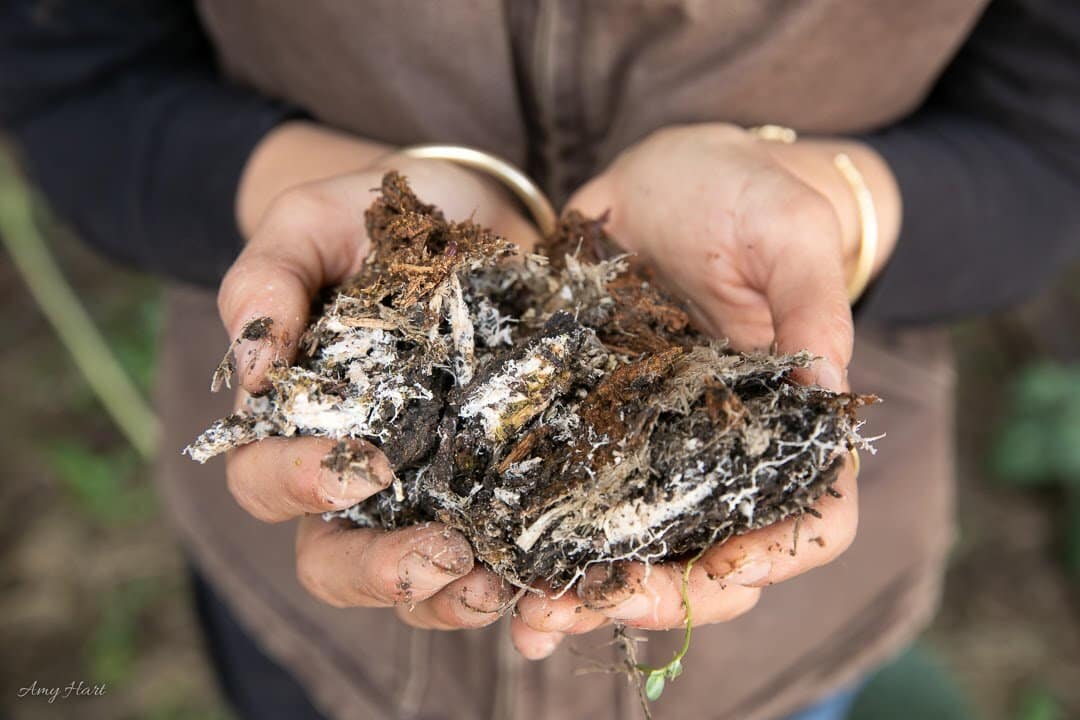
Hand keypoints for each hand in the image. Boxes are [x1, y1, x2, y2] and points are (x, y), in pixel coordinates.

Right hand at [218, 123, 541, 628]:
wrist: (473, 209)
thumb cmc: (376, 216)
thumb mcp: (311, 223)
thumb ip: (265, 279)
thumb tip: (250, 374)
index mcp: (295, 420)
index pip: (264, 480)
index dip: (300, 485)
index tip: (364, 466)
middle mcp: (354, 470)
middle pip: (330, 558)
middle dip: (375, 573)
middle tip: (438, 556)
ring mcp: (426, 486)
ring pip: (409, 580)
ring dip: (444, 597)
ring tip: (492, 586)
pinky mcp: (492, 483)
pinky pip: (490, 554)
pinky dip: (509, 579)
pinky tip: (536, 579)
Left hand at [510, 123, 898, 657]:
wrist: (669, 176)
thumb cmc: (745, 194)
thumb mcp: (786, 232)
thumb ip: (811, 304)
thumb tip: (827, 391)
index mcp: (789, 420)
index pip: (812, 516)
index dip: (778, 555)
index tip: (723, 568)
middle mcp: (724, 451)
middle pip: (715, 558)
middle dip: (662, 596)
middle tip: (592, 604)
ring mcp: (658, 447)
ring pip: (641, 549)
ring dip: (592, 591)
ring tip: (531, 614)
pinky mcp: (598, 429)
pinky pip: (577, 504)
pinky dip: (546, 546)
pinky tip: (498, 569)